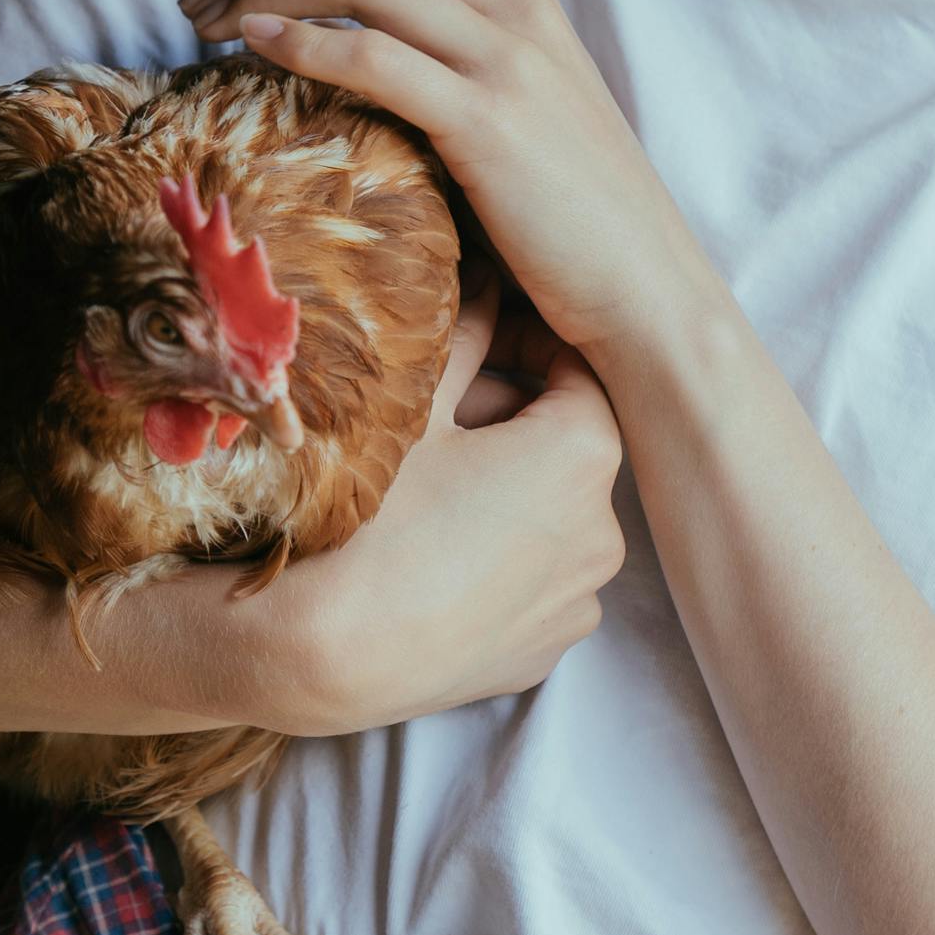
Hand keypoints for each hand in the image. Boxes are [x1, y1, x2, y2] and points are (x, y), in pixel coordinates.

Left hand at [179, 0, 709, 358]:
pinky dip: (303, 41)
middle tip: (195, 4)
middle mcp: (513, 11)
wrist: (648, 290)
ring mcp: (504, 59)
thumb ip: (455, 77)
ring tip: (204, 24)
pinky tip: (255, 48)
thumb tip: (361, 74)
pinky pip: (373, 55)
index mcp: (519, 1)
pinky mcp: (488, 118)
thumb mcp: (520, 121)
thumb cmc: (575, 226)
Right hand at [253, 279, 627, 736]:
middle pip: (566, 448)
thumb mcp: (416, 407)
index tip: (482, 337)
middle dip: (509, 423)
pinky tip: (435, 555)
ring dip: (508, 493)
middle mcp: (605, 533)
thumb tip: (483, 279)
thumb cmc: (371, 518)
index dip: (527, 344)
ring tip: (430, 489)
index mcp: (584, 455)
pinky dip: (501, 559)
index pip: (577, 371)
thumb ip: (466, 334)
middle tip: (435, 416)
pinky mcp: (544, 653)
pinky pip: (534, 581)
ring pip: (552, 518)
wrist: (329, 654)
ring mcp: (577, 602)